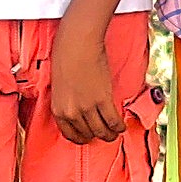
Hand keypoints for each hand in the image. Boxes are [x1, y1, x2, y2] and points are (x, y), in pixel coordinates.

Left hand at [51, 15, 122, 143]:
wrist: (77, 43)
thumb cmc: (66, 57)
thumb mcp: (59, 85)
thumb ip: (67, 100)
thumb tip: (79, 109)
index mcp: (58, 109)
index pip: (70, 134)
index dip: (81, 138)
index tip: (88, 136)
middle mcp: (71, 112)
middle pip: (88, 134)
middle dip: (97, 136)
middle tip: (105, 133)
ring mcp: (87, 107)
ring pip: (101, 131)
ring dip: (110, 135)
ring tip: (115, 132)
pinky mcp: (102, 100)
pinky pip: (113, 121)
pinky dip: (119, 126)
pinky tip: (122, 126)